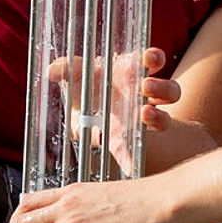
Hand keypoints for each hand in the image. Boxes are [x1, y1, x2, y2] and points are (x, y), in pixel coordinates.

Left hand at [41, 48, 178, 173]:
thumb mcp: (75, 75)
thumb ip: (65, 69)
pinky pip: (136, 150)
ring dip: (158, 116)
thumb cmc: (86, 86)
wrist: (83, 112)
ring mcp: (142, 119)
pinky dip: (133, 157)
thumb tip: (51, 71)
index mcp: (132, 72)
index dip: (155, 58)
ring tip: (145, 114)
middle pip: (170, 90)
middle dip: (162, 88)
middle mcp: (143, 95)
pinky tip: (129, 164)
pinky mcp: (129, 141)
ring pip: (166, 118)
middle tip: (146, 87)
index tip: (150, 58)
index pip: (152, 61)